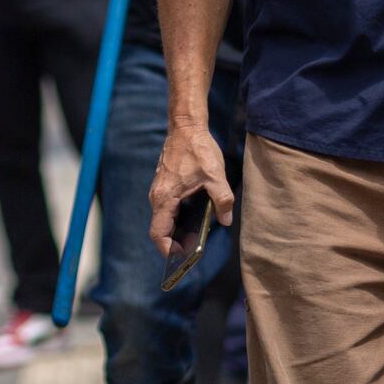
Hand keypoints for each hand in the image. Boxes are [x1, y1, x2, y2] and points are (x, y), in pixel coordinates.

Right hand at [148, 118, 235, 258]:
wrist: (186, 126)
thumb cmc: (198, 149)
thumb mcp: (215, 176)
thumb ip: (222, 200)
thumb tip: (226, 221)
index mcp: (165, 197)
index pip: (158, 233)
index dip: (167, 249)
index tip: (181, 257)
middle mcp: (157, 196)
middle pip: (161, 229)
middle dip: (175, 242)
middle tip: (193, 249)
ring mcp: (159, 190)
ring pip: (164, 219)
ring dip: (176, 230)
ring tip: (195, 236)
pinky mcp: (164, 185)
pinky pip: (166, 209)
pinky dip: (176, 218)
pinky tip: (193, 218)